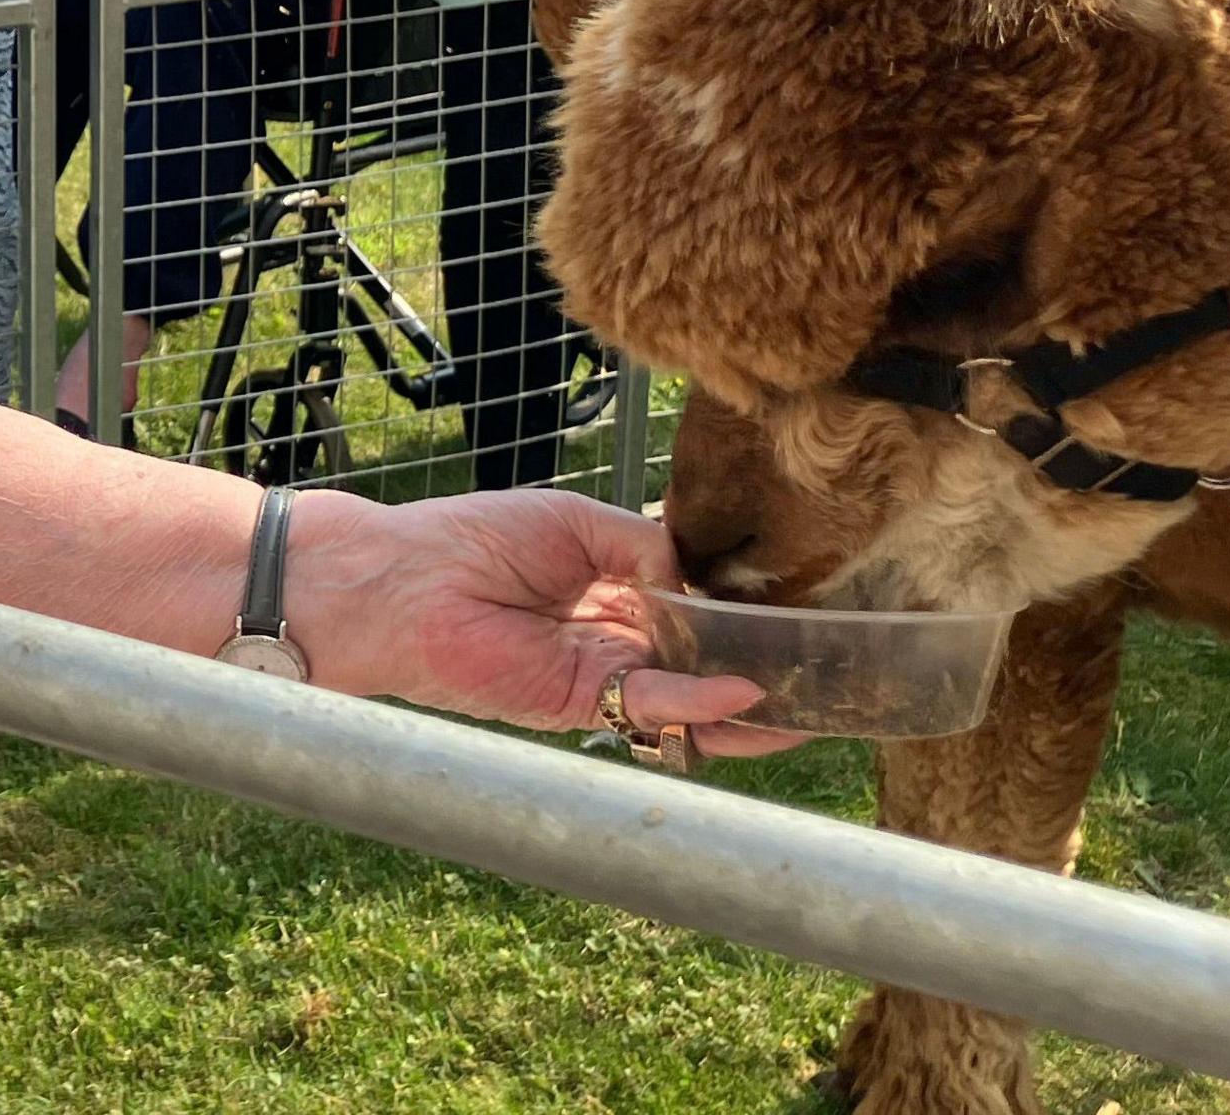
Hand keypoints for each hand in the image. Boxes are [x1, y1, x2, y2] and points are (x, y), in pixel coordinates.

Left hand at [297, 489, 797, 755]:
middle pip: (704, 657)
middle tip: (826, 672)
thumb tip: (695, 575)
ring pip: (689, 695)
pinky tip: (742, 694)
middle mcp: (618, 634)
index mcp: (617, 584)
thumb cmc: (475, 537)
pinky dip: (698, 703)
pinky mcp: (581, 702)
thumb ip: (645, 543)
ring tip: (808, 708)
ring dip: (746, 704)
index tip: (800, 611)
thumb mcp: (577, 521)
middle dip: (760, 667)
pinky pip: (652, 704)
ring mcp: (603, 673)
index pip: (697, 604)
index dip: (743, 609)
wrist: (404, 583)